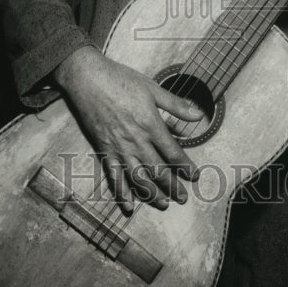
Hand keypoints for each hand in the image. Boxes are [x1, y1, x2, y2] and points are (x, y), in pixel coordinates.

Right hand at [53, 45, 202, 213]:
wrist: (88, 80)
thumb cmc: (121, 80)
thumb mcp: (153, 88)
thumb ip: (176, 105)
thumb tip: (198, 115)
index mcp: (151, 125)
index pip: (173, 153)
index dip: (186, 167)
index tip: (194, 176)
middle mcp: (136, 141)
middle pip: (158, 170)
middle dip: (172, 186)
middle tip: (183, 198)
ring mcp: (119, 148)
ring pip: (138, 178)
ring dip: (152, 194)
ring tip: (163, 204)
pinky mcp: (104, 150)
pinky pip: (114, 176)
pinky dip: (122, 193)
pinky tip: (128, 206)